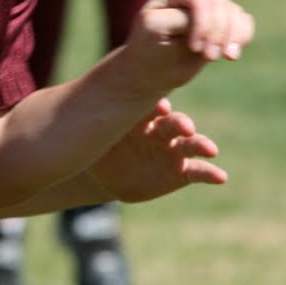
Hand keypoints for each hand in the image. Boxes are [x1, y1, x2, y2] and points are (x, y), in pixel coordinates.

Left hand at [87, 98, 225, 201]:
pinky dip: (210, 173)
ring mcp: (173, 150)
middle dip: (180, 124)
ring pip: (190, 144)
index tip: (160, 109)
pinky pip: (197, 171)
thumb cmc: (99, 149)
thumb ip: (93, 128)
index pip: (152, 107)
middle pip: (174, 123)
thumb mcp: (93, 138)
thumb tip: (64, 117)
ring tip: (210, 149)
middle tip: (184, 126)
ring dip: (201, 144)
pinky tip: (221, 177)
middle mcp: (161, 129)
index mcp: (141, 116)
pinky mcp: (180, 171)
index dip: (156, 108)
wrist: (106, 174)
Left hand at [120, 0, 253, 93]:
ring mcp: (211, 5)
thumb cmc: (149, 48)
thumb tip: (209, 17)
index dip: (203, 24)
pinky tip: (232, 54)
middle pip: (220, 6)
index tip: (195, 48)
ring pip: (235, 13)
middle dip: (218, 34)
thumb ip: (178, 19)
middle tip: (210, 58)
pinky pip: (244, 21)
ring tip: (226, 57)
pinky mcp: (224, 20)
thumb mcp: (154, 32)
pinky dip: (243, 37)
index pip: (199, 0)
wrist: (153, 69)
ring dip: (233, 37)